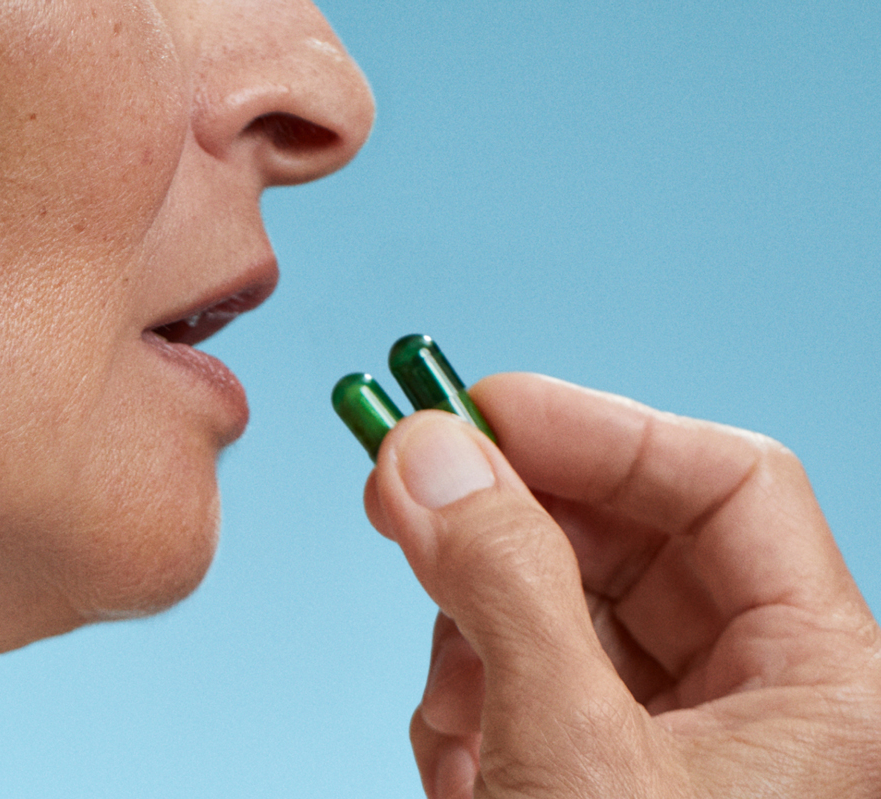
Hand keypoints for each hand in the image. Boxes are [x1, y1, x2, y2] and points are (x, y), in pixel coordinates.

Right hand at [364, 373, 880, 797]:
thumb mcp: (572, 749)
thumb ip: (503, 585)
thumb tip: (428, 451)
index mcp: (823, 683)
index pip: (730, 483)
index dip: (597, 430)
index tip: (476, 408)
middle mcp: (762, 702)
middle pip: (626, 542)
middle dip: (505, 538)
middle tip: (402, 498)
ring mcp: (681, 744)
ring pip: (556, 613)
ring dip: (471, 646)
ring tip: (455, 716)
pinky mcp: (605, 779)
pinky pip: (527, 688)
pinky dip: (470, 712)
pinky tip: (460, 773)